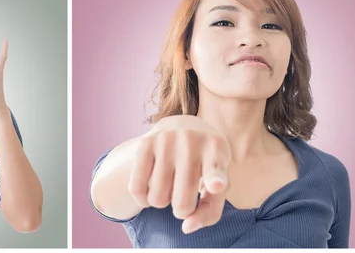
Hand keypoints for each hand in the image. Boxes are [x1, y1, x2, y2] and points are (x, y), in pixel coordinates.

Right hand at [129, 115, 230, 233]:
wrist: (184, 125)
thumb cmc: (205, 164)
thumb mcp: (218, 184)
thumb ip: (209, 211)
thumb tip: (186, 227)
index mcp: (216, 148)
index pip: (215, 170)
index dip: (215, 180)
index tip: (216, 186)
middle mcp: (190, 140)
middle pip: (182, 203)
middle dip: (182, 210)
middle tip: (184, 195)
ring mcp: (166, 139)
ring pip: (157, 198)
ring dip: (162, 202)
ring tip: (169, 186)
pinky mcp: (144, 142)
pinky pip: (136, 187)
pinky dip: (142, 198)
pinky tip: (150, 190)